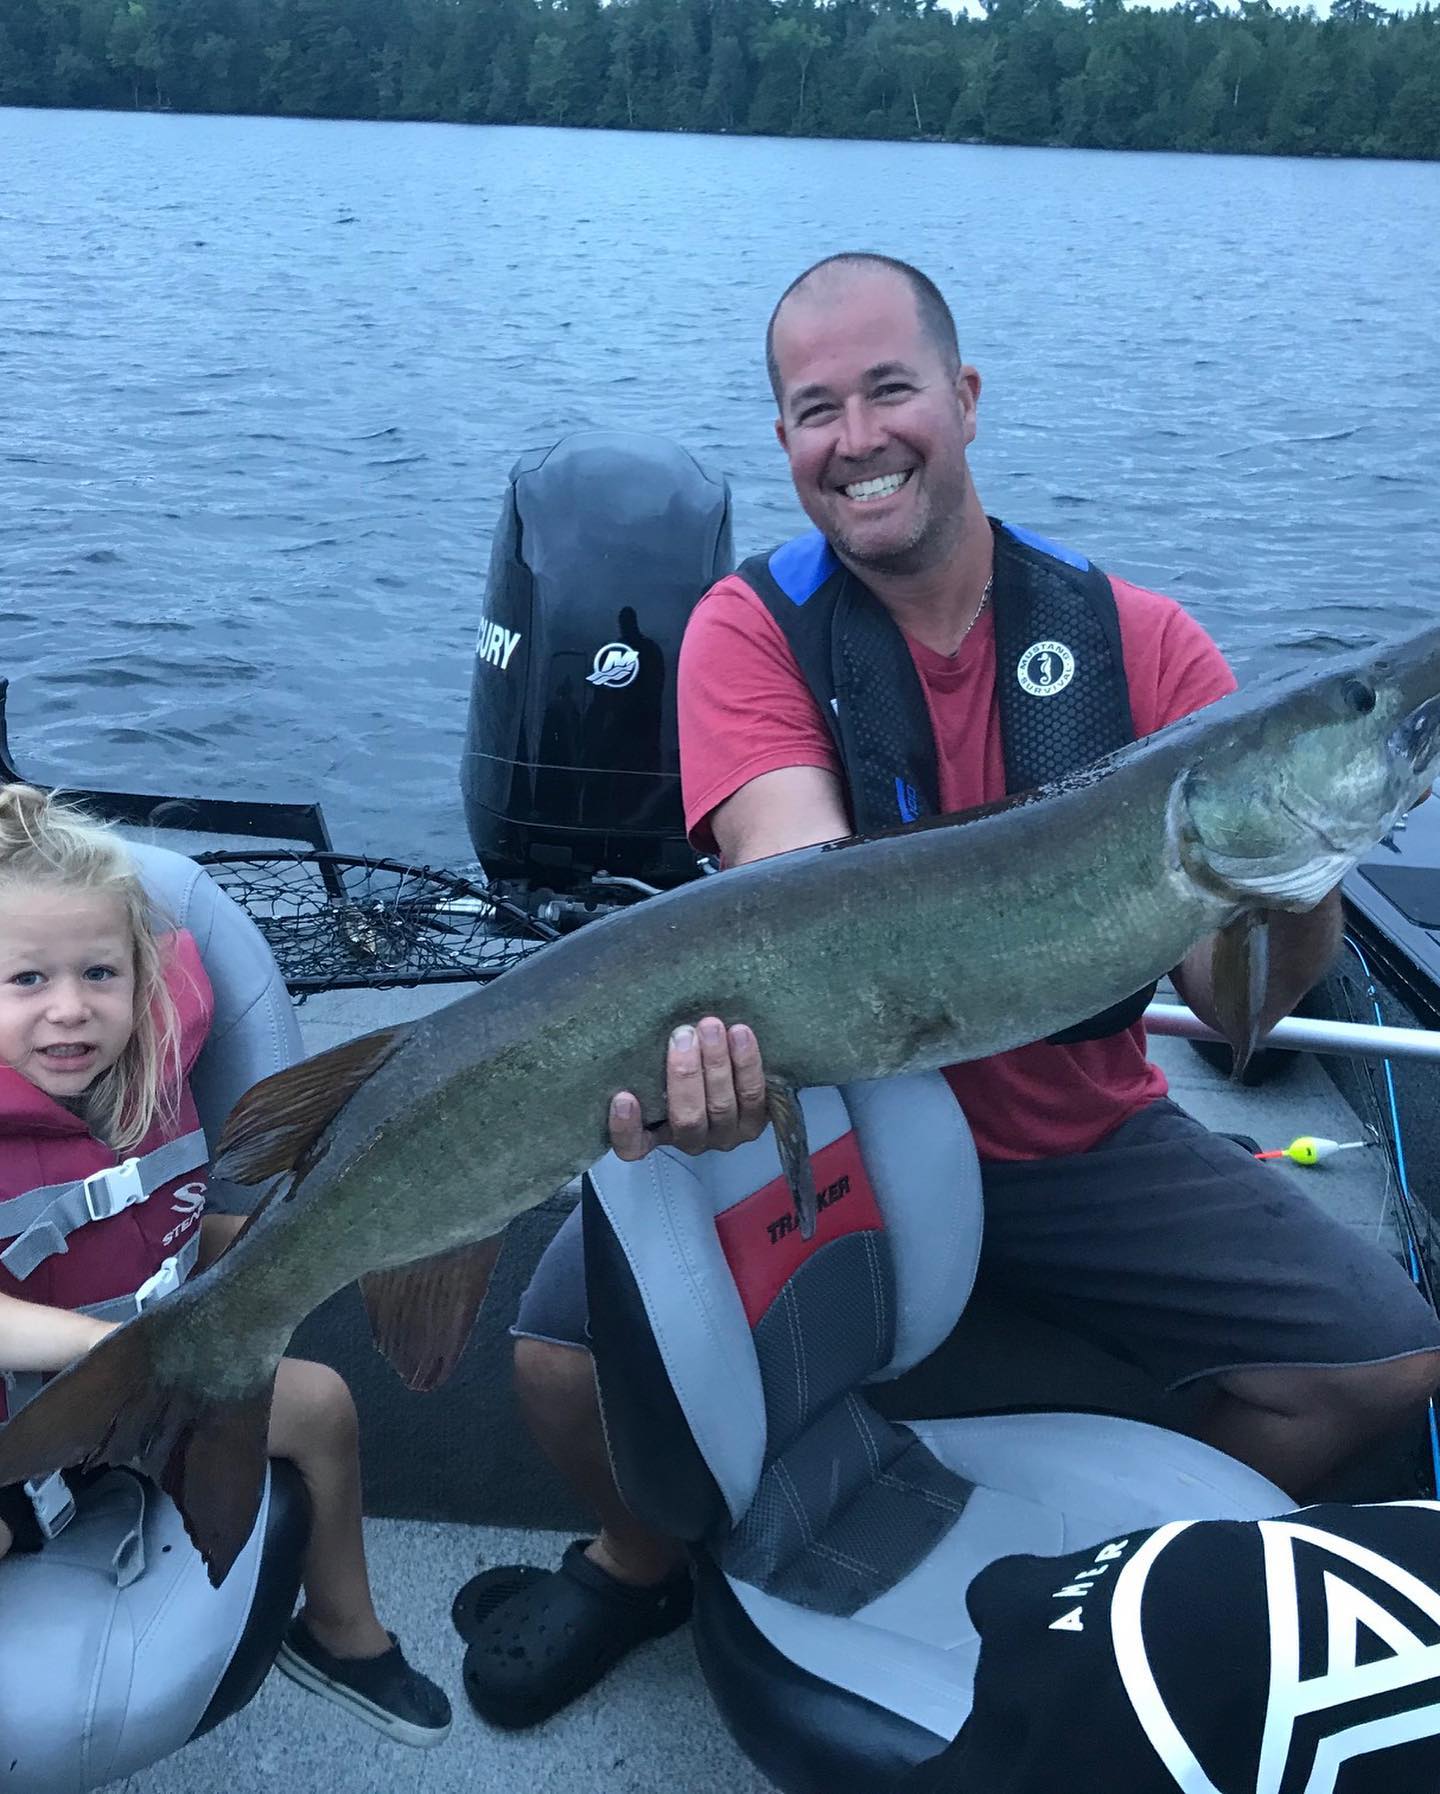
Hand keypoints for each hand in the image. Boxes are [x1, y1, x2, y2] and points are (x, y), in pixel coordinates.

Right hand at [609, 1017, 767, 1161]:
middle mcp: (691, 1140)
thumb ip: (645, 1059)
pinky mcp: (758, 1120)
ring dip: (718, 1064)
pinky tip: (740, 1033)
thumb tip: (624, 1017)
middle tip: (683, 1034)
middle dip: (685, 1075)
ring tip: (712, 1027)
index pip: (633, 1146)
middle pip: (687, 1118)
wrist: (731, 1068)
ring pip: (722, 1105)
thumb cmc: (681, 1064)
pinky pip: (756, 1095)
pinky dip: (748, 1065)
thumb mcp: (656, 1068)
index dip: (626, 1127)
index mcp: (656, 1136)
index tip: (624, 1097)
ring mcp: (727, 1134)